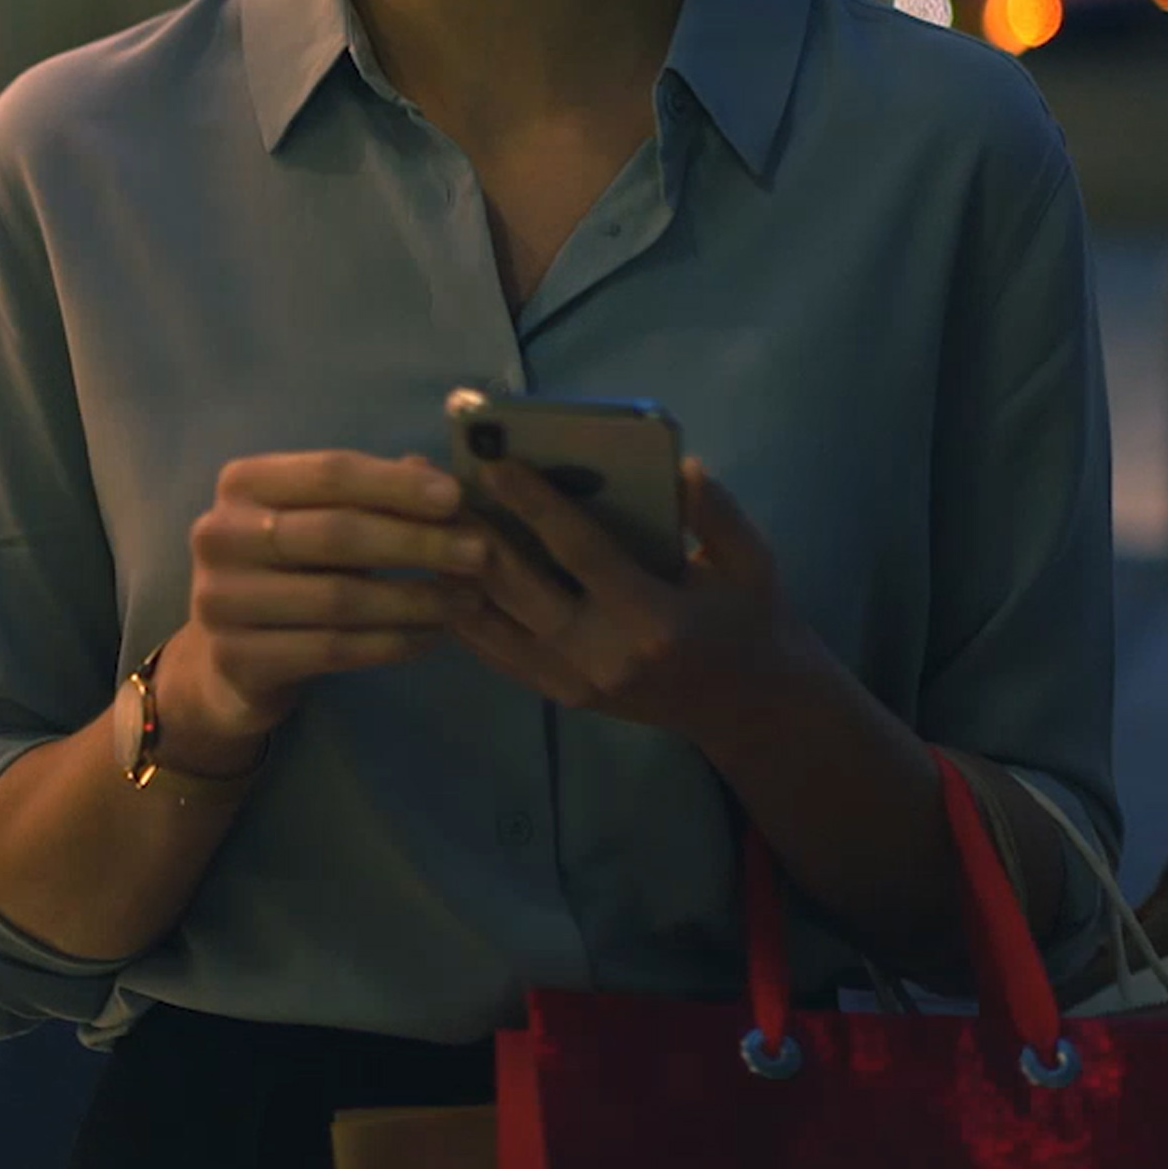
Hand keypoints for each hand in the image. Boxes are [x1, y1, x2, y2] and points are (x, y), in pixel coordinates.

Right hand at [163, 451, 489, 764]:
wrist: (227, 661)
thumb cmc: (288, 572)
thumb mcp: (320, 522)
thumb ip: (372, 496)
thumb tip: (435, 475)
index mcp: (242, 484)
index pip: (329, 473)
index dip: (395, 485)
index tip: (456, 497)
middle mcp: (219, 535)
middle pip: (336, 534)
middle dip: (416, 542)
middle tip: (478, 553)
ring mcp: (220, 600)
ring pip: (339, 598)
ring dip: (414, 600)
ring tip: (465, 601)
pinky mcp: (237, 658)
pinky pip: (332, 649)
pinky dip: (390, 643)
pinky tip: (430, 638)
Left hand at [447, 457, 803, 743]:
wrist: (750, 709)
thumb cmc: (751, 620)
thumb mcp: (751, 561)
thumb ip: (715, 513)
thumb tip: (677, 466)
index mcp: (652, 618)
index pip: (578, 550)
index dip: (533, 503)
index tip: (491, 459)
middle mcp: (603, 656)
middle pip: (517, 586)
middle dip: (469, 529)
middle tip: (426, 480)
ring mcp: (575, 684)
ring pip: (493, 623)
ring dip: (450, 569)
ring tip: (416, 519)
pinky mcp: (560, 696)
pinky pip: (496, 652)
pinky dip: (462, 613)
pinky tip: (434, 573)